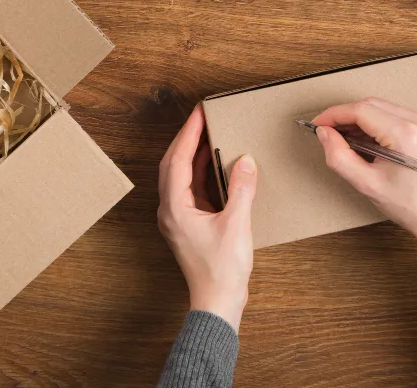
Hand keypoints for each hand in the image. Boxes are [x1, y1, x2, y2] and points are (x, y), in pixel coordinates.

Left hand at [157, 105, 256, 331]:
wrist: (216, 303)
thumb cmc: (221, 271)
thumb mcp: (236, 225)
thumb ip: (241, 190)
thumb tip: (245, 161)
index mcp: (175, 207)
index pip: (178, 160)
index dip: (189, 134)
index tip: (199, 113)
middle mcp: (171, 210)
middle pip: (173, 164)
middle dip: (187, 139)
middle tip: (202, 117)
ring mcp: (178, 218)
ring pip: (180, 176)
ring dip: (193, 154)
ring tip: (210, 134)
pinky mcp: (188, 224)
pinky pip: (190, 189)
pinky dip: (201, 172)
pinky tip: (216, 164)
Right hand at [312, 97, 416, 270]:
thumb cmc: (410, 206)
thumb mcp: (367, 184)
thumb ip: (339, 156)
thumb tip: (324, 133)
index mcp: (406, 134)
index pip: (360, 110)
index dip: (334, 115)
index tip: (318, 124)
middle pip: (371, 104)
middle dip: (345, 116)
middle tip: (328, 133)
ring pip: (382, 108)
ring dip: (360, 119)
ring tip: (345, 140)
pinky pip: (395, 115)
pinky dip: (376, 123)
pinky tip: (366, 141)